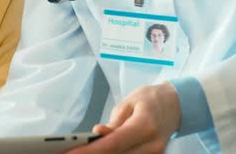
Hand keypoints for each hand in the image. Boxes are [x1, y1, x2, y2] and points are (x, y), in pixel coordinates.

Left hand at [66, 82, 180, 153]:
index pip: (113, 143)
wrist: (175, 104)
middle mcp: (153, 144)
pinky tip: (100, 151)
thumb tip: (98, 133)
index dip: (91, 150)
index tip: (72, 152)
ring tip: (82, 151)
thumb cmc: (150, 99)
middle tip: (71, 152)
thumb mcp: (128, 103)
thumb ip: (113, 122)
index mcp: (145, 125)